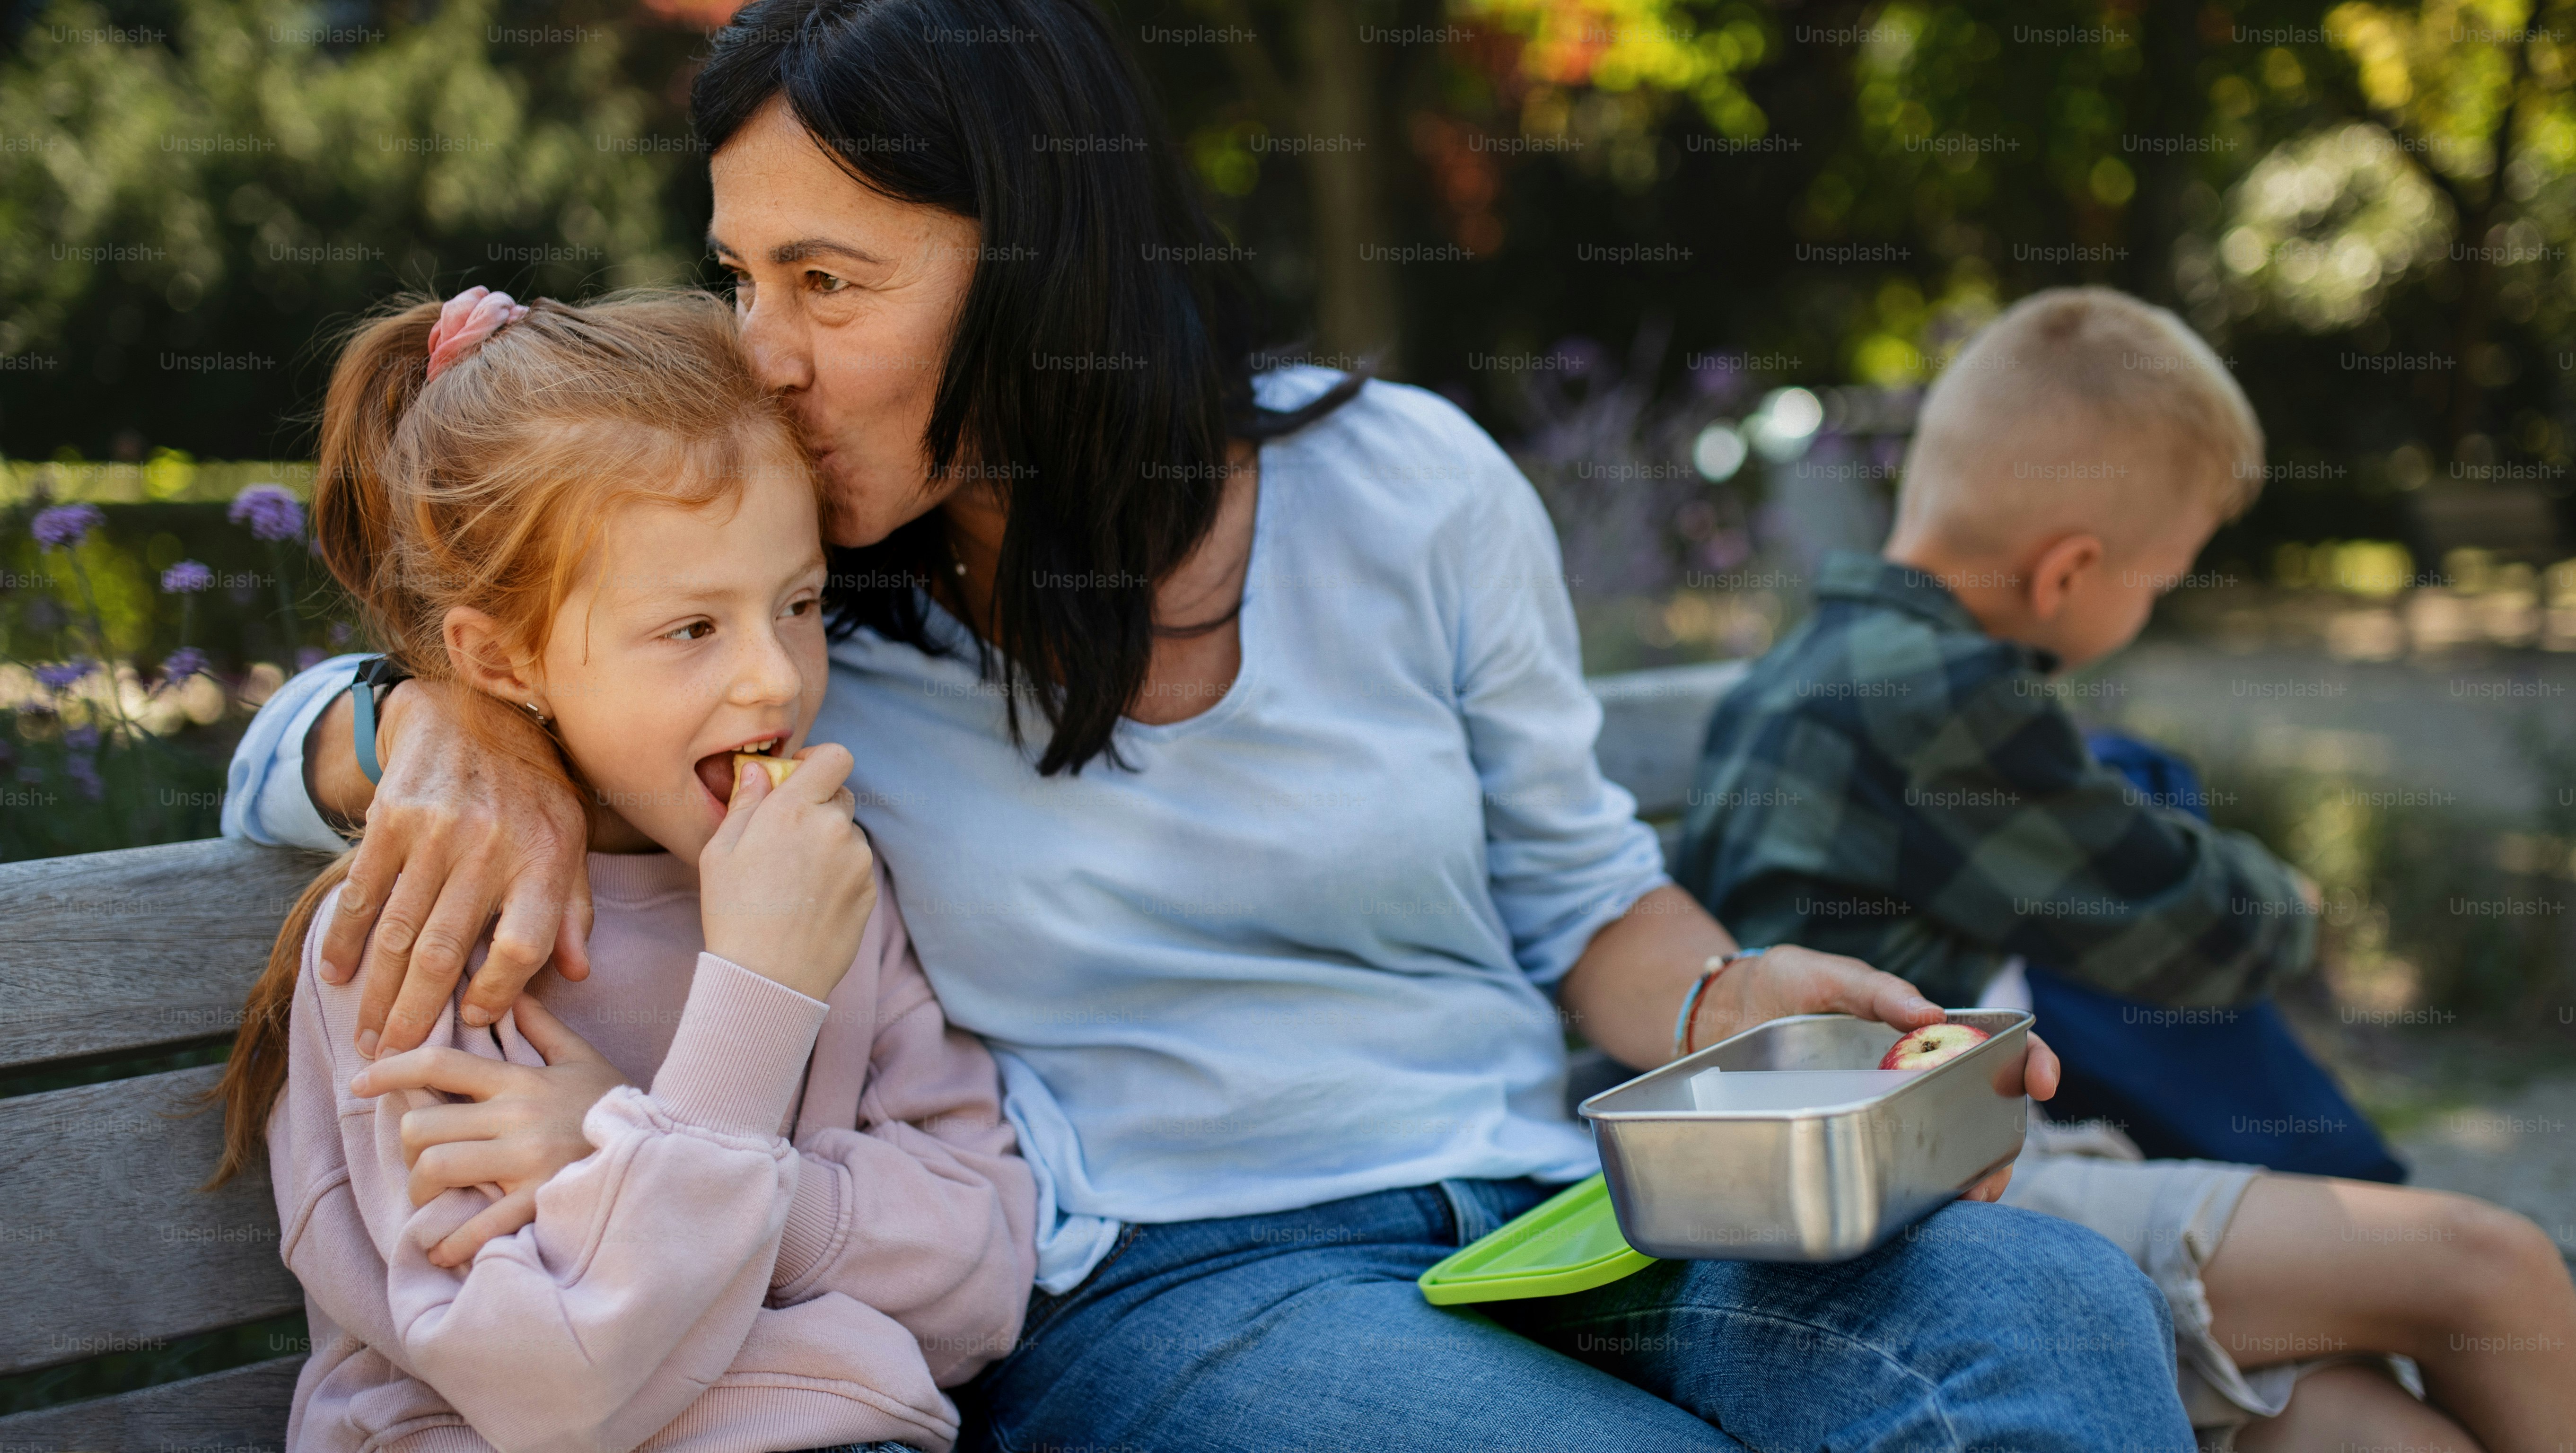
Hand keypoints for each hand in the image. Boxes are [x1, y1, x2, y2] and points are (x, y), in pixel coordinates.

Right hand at [324, 679, 592, 1057]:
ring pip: (398, 932)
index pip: (523, 946)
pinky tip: (334, 975)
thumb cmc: (533, 793)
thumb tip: (577, 974)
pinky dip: (343, 940)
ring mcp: (437, 832)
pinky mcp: (391, 819)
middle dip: (415, 1013)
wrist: (472, 714)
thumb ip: (573, 910)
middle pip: (447, 951)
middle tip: (394, 1056)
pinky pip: (361, 893)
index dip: (499, 993)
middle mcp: (490, 847)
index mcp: (544, 859)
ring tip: (365, 1033)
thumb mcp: (571, 842)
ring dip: (375, 991)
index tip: (476, 1021)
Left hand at [349, 994, 629, 1266]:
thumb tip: (515, 998)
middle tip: (420, 1160)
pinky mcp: (538, 1201)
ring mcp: (524, 1161)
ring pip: (436, 1169)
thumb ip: (545, 1029)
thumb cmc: (616, 1107)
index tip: (361, 1080)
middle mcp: (515, 1117)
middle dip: (410, 1146)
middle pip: (424, 1126)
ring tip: (434, 1200)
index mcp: (519, 1082)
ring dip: (422, 1191)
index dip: (391, 1068)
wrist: (665, 1150)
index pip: (440, 1064)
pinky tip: (443, 1250)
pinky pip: (475, 1224)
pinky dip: (450, 1242)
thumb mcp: (584, 1060)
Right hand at [698, 744, 875, 1001]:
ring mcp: (858, 861)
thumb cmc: (733, 912)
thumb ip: (746, 802)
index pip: (835, 757)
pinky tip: (810, 901)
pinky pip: (857, 868)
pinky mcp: (869, 891)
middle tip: (786, 837)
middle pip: (840, 795)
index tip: (799, 778)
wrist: (767, 976)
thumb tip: (760, 771)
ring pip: (848, 835)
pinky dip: (839, 875)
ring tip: (793, 880)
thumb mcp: (720, 851)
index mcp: (795, 809)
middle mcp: (835, 828)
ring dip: (828, 844)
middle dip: (818, 806)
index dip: (818, 762)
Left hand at [1684, 947, 2059, 1203]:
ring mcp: (1887, 1105)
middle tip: (1990, 1177)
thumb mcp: (1822, 975)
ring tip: (1963, 1200)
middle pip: (1983, 1109)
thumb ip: (1873, 990)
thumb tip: (1933, 1013)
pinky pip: (1896, 1162)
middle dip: (2001, 1144)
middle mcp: (1915, 1071)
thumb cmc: (1782, 984)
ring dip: (1965, 1174)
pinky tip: (1918, 1207)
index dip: (2029, 1060)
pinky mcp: (1856, 1131)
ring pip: (1947, 1144)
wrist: (1725, 1016)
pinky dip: (1916, 1186)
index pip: (1994, 1042)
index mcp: (1922, 1028)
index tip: (2042, 1082)